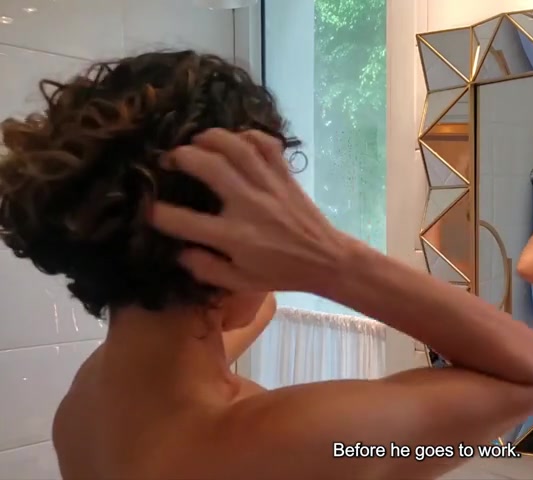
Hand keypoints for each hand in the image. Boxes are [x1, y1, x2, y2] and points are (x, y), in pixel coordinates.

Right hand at [150, 129, 348, 293]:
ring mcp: (269, 186)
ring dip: (209, 138)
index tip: (147, 208)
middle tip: (169, 160)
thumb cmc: (280, 272)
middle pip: (208, 166)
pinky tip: (235, 141)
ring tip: (195, 143)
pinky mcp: (285, 175)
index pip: (184, 221)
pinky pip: (266, 144)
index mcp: (234, 237)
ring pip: (235, 147)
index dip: (158, 213)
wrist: (326, 259)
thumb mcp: (240, 282)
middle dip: (181, 157)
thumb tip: (178, 252)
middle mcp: (249, 205)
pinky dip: (248, 135)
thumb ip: (205, 268)